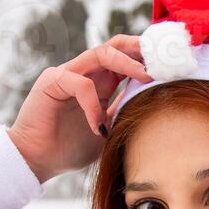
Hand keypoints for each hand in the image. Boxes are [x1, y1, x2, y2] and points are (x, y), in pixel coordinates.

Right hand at [7, 35, 152, 181]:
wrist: (37, 162)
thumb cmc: (69, 150)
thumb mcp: (107, 132)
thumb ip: (123, 116)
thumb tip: (153, 108)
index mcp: (99, 84)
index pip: (125, 59)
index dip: (146, 59)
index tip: (171, 65)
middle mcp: (84, 74)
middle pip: (115, 46)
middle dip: (140, 49)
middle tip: (162, 58)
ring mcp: (67, 75)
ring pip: (100, 54)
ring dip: (127, 63)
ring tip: (146, 77)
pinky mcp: (51, 82)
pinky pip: (80, 83)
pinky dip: (93, 104)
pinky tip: (98, 127)